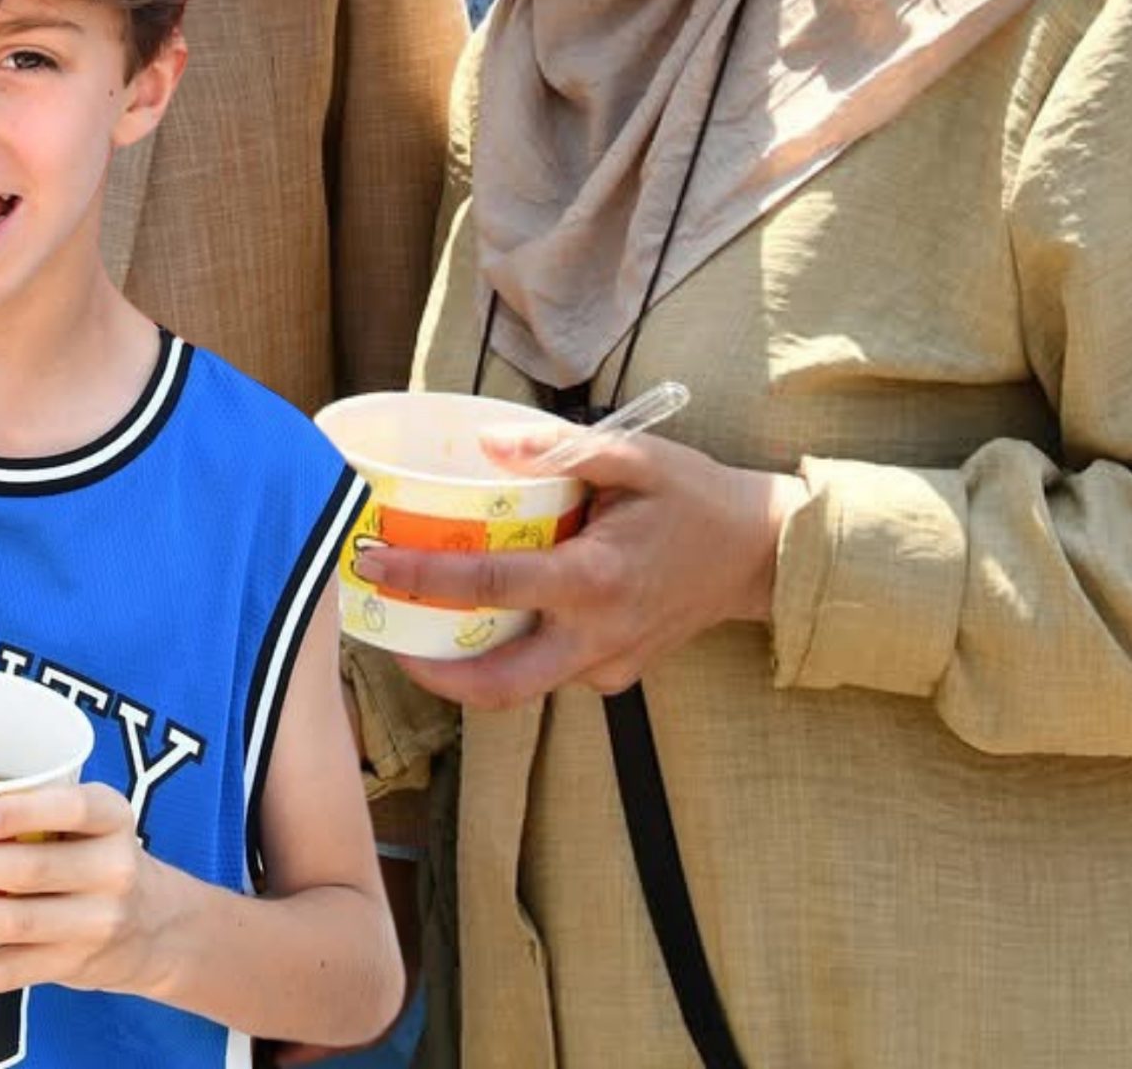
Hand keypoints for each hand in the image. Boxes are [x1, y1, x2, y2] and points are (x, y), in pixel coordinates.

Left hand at [0, 784, 171, 998]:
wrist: (154, 926)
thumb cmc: (94, 854)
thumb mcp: (90, 819)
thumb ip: (36, 809)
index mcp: (112, 818)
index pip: (72, 810)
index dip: (22, 814)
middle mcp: (111, 871)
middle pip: (30, 872)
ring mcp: (93, 926)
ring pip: (13, 924)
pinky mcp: (68, 967)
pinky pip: (6, 972)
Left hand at [358, 427, 807, 710]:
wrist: (762, 552)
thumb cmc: (696, 498)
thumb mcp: (635, 455)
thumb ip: (560, 447)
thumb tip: (487, 443)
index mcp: (594, 579)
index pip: (488, 587)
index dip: (420, 578)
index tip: (370, 562)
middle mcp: (598, 636)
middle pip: (497, 685)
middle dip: (431, 674)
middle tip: (384, 632)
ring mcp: (610, 664)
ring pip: (522, 687)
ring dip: (466, 666)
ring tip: (419, 622)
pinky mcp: (618, 672)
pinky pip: (551, 673)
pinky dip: (512, 653)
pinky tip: (488, 614)